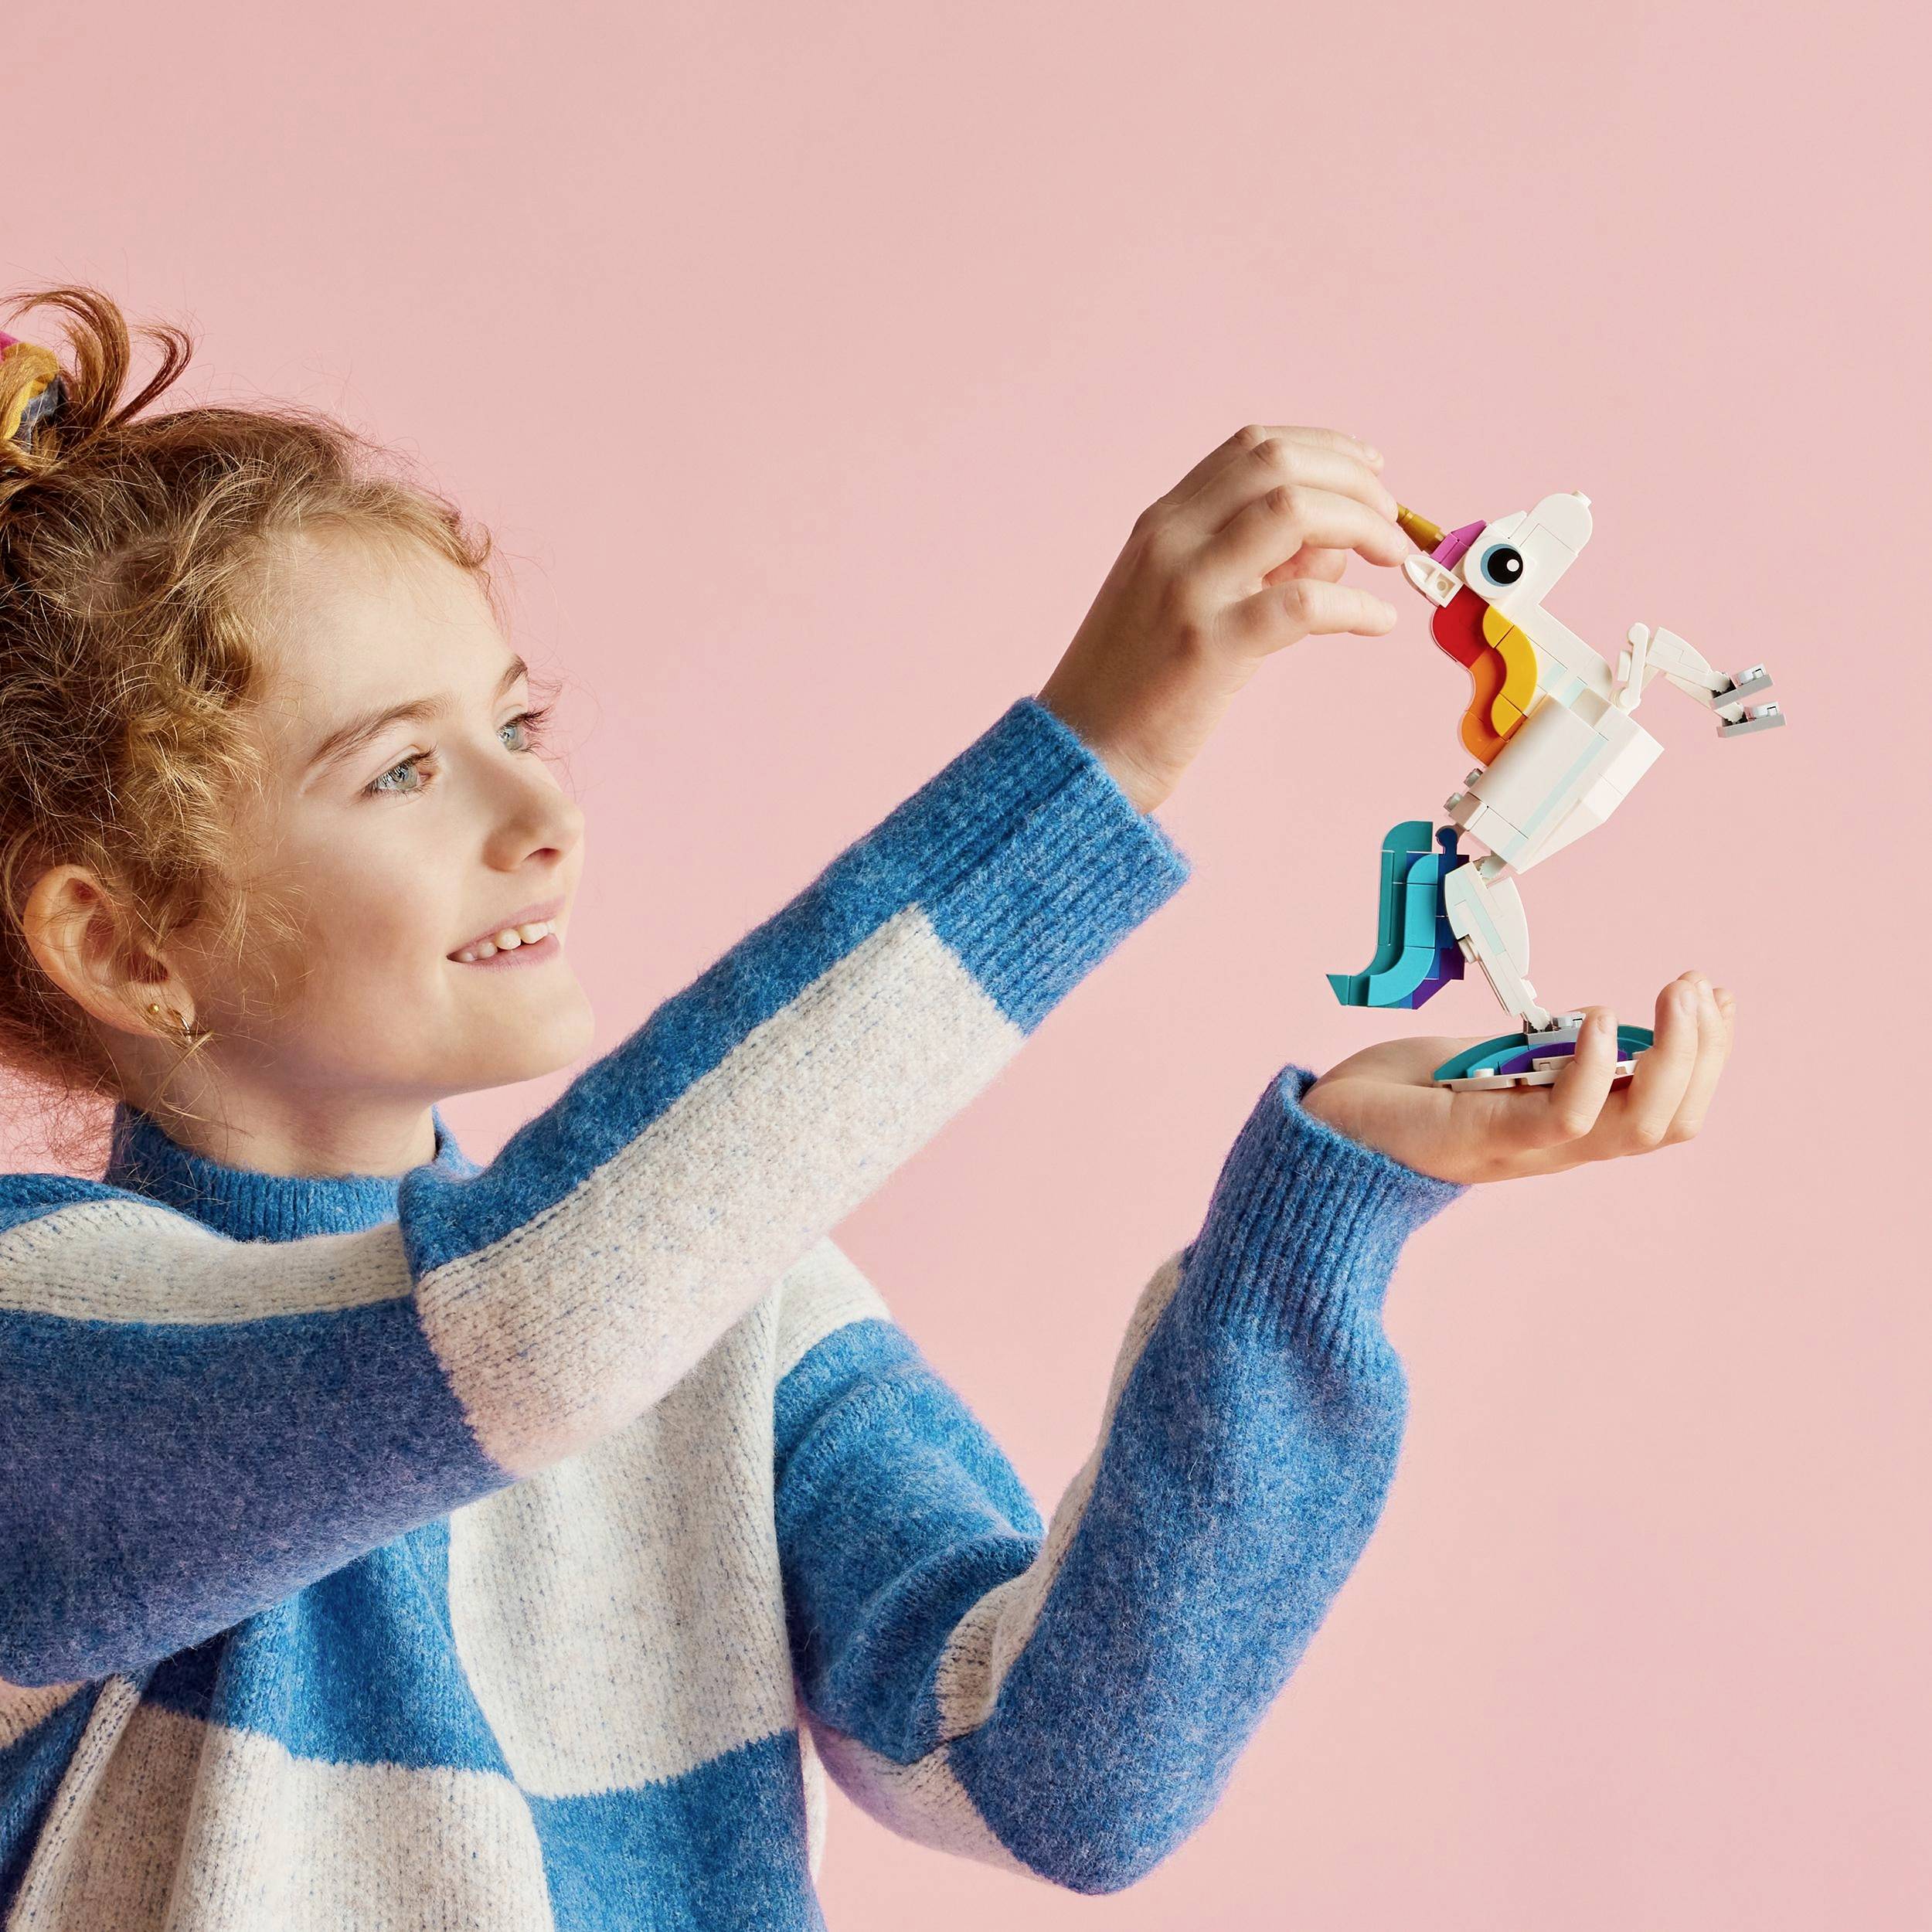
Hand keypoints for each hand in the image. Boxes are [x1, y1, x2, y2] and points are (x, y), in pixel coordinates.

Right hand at [1035, 424, 1412, 813]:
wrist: (1081, 753)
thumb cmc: (1139, 685)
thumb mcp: (1188, 602)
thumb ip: (1258, 563)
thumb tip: (1339, 541)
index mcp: (1163, 522)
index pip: (1253, 448)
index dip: (1325, 449)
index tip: (1370, 471)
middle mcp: (1172, 540)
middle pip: (1279, 465)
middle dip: (1354, 481)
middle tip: (1391, 521)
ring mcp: (1188, 589)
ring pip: (1293, 512)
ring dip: (1362, 524)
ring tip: (1392, 558)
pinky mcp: (1209, 647)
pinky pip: (1303, 603)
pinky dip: (1356, 606)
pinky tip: (1378, 622)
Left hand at [1302, 973, 1737, 1184]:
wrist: (1320, 1137)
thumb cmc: (1399, 1098)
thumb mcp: (1487, 1061)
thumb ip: (1539, 1052)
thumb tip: (1597, 1023)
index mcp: (1567, 1126)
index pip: (1664, 1109)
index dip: (1704, 1059)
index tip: (1714, 996)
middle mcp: (1557, 1146)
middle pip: (1668, 1121)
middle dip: (1703, 1051)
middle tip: (1699, 986)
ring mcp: (1525, 1147)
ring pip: (1635, 1126)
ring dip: (1673, 1055)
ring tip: (1676, 994)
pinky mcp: (1484, 1138)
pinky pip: (1563, 1118)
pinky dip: (1591, 1067)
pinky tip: (1599, 1016)